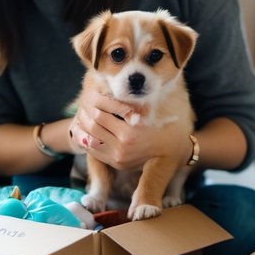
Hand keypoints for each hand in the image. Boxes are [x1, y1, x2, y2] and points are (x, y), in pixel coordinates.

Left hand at [68, 91, 188, 170]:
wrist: (174, 153)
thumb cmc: (164, 128)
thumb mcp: (149, 114)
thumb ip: (130, 105)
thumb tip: (108, 90)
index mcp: (130, 133)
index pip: (101, 114)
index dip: (93, 103)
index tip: (91, 95)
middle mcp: (122, 147)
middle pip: (93, 126)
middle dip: (85, 113)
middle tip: (83, 103)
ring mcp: (117, 158)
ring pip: (89, 139)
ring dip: (82, 126)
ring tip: (80, 115)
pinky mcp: (115, 164)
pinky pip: (93, 151)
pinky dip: (85, 139)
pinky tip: (82, 130)